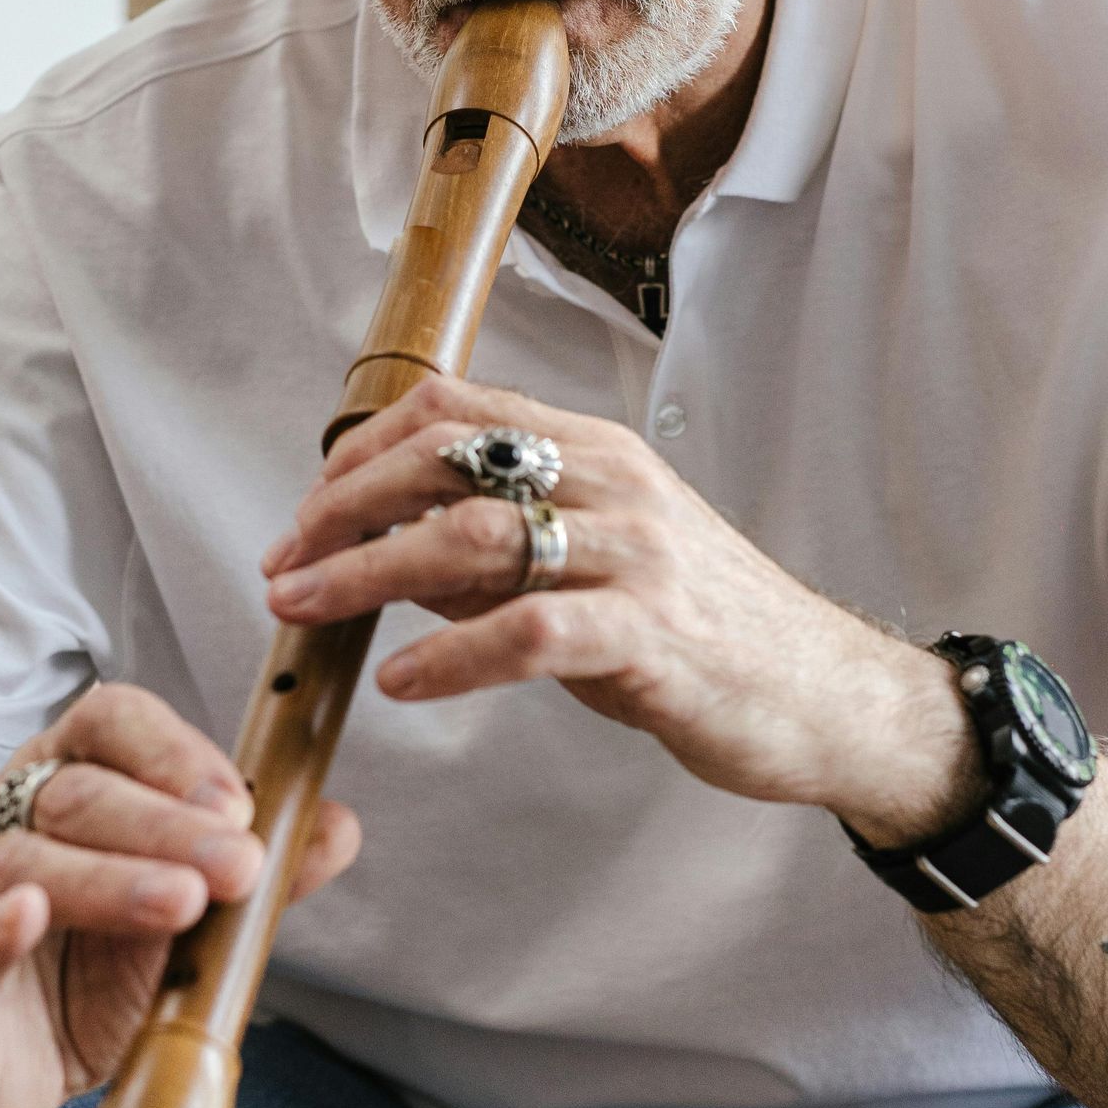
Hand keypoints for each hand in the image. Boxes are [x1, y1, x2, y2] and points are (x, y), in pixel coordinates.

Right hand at [0, 683, 358, 1107]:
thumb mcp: (175, 929)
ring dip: (109, 878)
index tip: (241, 804)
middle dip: (166, 825)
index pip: (107, 722)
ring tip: (180, 903)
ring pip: (21, 863)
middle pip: (75, 792)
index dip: (174, 751)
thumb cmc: (77, 981)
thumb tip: (338, 825)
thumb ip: (248, 879)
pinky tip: (27, 919)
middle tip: (239, 864)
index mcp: (55, 782)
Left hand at [262, 373, 895, 806]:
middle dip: (341, 510)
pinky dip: (452, 654)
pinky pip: (531, 628)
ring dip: (368, 574)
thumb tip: (380, 555)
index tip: (304, 515)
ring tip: (308, 611)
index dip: (357, 454)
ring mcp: (637, 552)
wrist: (823, 697)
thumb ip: (491, 560)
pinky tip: (404, 682)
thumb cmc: (701, 636)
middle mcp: (613, 482)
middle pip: (445, 461)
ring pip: (473, 535)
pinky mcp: (653, 633)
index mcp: (593, 452)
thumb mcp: (590, 575)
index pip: (452, 411)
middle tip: (284, 567)